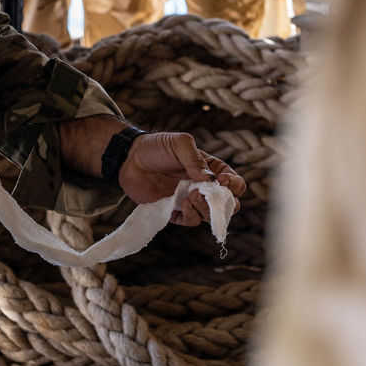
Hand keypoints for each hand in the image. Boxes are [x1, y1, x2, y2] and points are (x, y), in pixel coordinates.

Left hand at [118, 131, 245, 227]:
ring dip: (205, 210)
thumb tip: (210, 180)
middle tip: (205, 193)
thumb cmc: (156, 146)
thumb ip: (195, 159)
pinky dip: (191, 217)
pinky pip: (190, 221)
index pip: (236, 184)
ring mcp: (191, 200)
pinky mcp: (175, 211)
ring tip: (191, 196)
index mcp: (212, 170)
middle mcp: (204, 188)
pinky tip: (184, 205)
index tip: (221, 182)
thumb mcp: (179, 144)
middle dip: (224, 204)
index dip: (234, 185)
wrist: (129, 158)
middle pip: (229, 205)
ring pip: (210, 216)